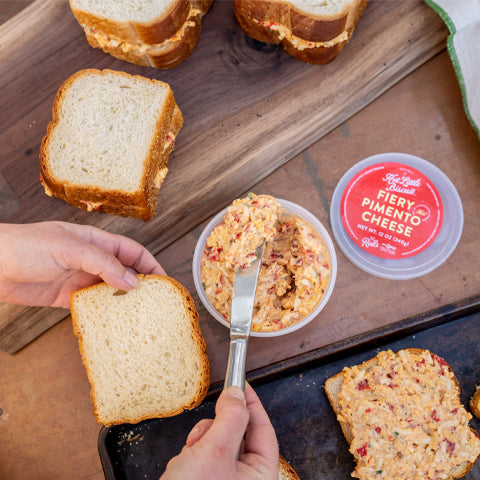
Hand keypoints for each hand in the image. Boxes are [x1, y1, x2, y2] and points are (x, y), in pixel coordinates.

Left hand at [0, 221, 164, 307]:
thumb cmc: (26, 246)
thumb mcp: (70, 248)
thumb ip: (103, 264)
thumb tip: (133, 282)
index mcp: (95, 241)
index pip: (132, 251)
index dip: (151, 264)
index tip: (165, 282)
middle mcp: (91, 260)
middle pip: (125, 272)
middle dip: (141, 286)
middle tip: (156, 304)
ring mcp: (79, 278)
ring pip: (110, 291)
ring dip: (123, 302)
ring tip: (138, 317)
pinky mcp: (66, 297)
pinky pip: (91, 305)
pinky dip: (103, 313)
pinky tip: (111, 321)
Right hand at [161, 383, 278, 479]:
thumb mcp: (214, 452)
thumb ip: (229, 418)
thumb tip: (237, 394)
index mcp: (260, 477)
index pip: (263, 430)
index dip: (252, 403)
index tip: (240, 384)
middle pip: (237, 435)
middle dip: (216, 429)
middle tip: (205, 431)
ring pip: (216, 444)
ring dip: (200, 443)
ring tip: (189, 458)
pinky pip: (202, 457)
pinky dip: (191, 455)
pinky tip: (182, 467)